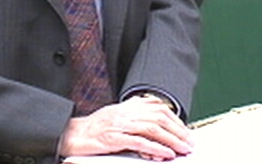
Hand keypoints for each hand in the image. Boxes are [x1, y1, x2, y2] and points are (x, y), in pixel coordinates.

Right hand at [58, 96, 192, 160]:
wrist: (72, 135)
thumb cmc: (94, 129)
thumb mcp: (116, 116)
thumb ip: (134, 116)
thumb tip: (156, 122)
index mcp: (127, 107)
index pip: (157, 107)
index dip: (174, 118)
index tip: (184, 130)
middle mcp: (125, 113)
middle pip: (158, 117)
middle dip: (177, 130)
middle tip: (189, 142)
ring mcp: (119, 125)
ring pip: (152, 129)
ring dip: (170, 140)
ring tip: (182, 149)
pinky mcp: (113, 138)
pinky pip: (138, 142)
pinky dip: (154, 148)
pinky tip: (165, 154)